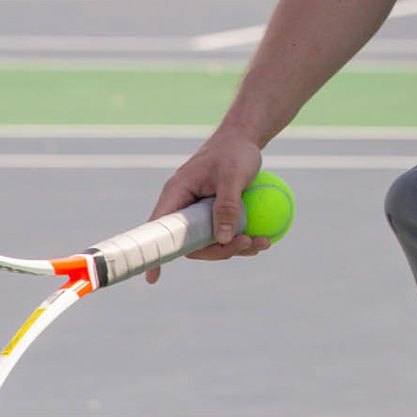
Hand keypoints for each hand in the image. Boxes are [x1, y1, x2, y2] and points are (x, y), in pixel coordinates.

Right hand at [143, 131, 270, 283]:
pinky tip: (261, 239)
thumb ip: (227, 205)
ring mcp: (198, 210)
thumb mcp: (234, 175)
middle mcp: (183, 204)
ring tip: (264, 242)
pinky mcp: (213, 211)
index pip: (159, 229)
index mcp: (176, 194)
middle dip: (219, 250)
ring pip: (210, 240)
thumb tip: (223, 239)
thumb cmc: (235, 152)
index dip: (156, 254)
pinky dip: (240, 238)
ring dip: (235, 247)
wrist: (244, 138)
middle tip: (248, 244)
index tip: (152, 278)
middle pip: (191, 242)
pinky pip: (222, 231)